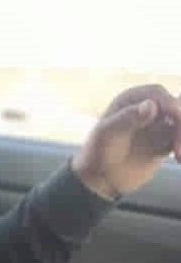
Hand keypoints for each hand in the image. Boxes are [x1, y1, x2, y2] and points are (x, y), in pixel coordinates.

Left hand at [71, 85, 180, 200]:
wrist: (100, 178)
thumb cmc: (98, 151)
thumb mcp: (109, 133)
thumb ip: (128, 118)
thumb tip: (151, 105)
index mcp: (130, 100)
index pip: (157, 94)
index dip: (170, 103)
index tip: (177, 117)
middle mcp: (145, 109)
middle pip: (175, 106)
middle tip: (177, 147)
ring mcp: (157, 125)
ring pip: (180, 122)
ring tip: (179, 157)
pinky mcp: (165, 142)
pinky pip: (180, 139)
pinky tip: (179, 160)